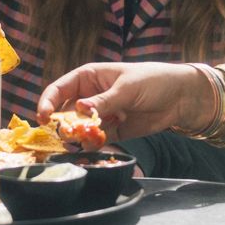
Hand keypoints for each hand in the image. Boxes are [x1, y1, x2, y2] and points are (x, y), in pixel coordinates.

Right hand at [37, 61, 214, 141]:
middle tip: (63, 136)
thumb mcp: (127, 88)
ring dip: (76, 137)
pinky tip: (94, 147)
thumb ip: (104, 101)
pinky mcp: (112, 131)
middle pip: (65, 112)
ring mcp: (101, 115)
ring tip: (80, 142)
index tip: (43, 118)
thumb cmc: (153, 81)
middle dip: (61, 125)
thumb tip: (79, 110)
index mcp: (89, 77)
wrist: (181, 98)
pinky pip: (95, 140)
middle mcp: (90, 96)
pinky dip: (92, 145)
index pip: (60, 89)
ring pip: (78, 129)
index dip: (47, 102)